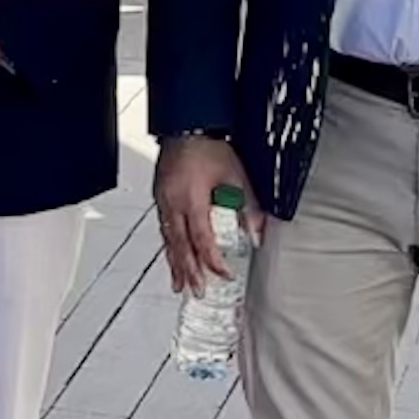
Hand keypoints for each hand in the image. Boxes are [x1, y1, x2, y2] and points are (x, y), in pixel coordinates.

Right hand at [154, 134, 255, 295]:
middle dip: (189, 271)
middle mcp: (173, 204)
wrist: (186, 127)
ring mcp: (163, 201)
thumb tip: (258, 234)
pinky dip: (168, 246)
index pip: (202, 240)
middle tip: (196, 291)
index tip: (224, 274)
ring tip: (180, 284)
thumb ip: (248, 208)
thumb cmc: (209, 148)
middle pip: (180, 246)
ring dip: (175, 264)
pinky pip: (163, 228)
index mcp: (192, 200)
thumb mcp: (236, 177)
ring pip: (168, 240)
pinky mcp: (160, 197)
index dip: (213, 260)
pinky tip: (172, 255)